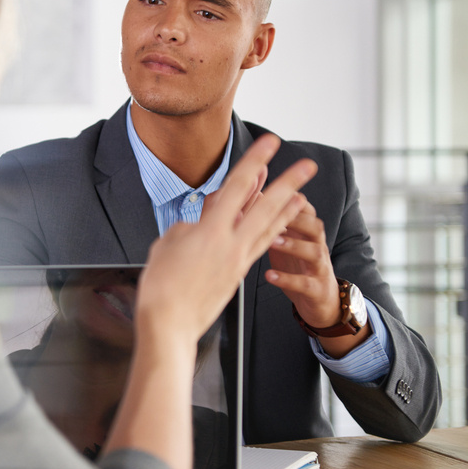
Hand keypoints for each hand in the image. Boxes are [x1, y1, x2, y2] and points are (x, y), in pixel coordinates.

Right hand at [136, 134, 315, 346]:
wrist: (170, 325)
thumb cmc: (161, 287)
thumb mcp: (167, 245)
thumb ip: (188, 227)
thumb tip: (199, 223)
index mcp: (210, 231)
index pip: (237, 187)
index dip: (255, 161)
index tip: (270, 144)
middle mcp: (231, 243)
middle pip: (266, 206)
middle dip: (288, 182)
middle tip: (307, 166)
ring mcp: (237, 260)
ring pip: (268, 228)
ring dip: (286, 208)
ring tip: (302, 193)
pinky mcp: (237, 274)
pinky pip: (260, 246)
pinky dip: (272, 231)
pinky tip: (278, 225)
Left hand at [266, 200, 370, 355]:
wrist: (321, 301)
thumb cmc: (298, 266)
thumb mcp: (286, 242)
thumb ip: (274, 222)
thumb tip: (254, 196)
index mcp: (307, 234)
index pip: (306, 210)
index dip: (292, 199)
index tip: (270, 192)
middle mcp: (317, 246)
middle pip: (315, 226)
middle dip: (296, 218)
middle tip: (271, 213)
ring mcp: (320, 268)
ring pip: (314, 252)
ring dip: (293, 245)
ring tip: (271, 241)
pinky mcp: (317, 289)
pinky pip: (306, 283)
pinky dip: (287, 279)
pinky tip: (270, 276)